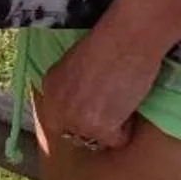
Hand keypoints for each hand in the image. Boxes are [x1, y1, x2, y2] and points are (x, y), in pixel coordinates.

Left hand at [30, 28, 163, 159]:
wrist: (125, 39)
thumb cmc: (108, 42)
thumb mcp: (75, 64)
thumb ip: (72, 87)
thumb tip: (83, 104)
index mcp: (50, 88)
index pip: (58, 120)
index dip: (78, 119)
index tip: (94, 114)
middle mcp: (57, 107)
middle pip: (74, 135)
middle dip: (92, 127)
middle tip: (112, 112)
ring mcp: (76, 120)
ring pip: (96, 140)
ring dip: (111, 128)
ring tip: (123, 103)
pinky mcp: (99, 128)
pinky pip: (117, 141)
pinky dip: (128, 129)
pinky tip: (130, 105)